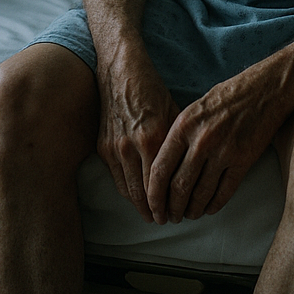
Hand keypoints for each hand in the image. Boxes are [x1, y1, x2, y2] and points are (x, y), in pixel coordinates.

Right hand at [96, 59, 180, 222]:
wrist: (121, 72)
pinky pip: (115, 178)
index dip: (169, 204)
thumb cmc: (152, 90)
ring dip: (140, 206)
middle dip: (155, 211)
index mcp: (153, 138)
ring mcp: (114, 148)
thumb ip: (178, 143)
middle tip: (166, 220)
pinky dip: (127, 191)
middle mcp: (132, 147)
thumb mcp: (175, 113)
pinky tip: (137, 196)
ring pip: (127, 190)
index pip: (161, 185)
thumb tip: (189, 168)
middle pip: (143, 194)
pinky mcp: (103, 147)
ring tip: (152, 214)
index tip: (177, 214)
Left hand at [145, 67, 290, 225]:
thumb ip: (178, 136)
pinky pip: (224, 192)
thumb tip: (164, 169)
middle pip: (178, 187)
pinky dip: (214, 205)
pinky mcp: (243, 161)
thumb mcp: (194, 110)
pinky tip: (209, 208)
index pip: (160, 169)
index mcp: (184, 126)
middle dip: (171, 208)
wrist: (264, 91)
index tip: (152, 207)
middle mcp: (201, 140)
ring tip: (188, 215)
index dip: (154, 194)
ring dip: (192, 210)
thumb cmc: (226, 98)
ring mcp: (224, 152)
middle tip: (169, 217)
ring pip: (200, 194)